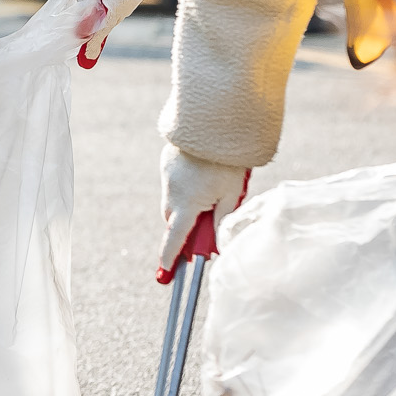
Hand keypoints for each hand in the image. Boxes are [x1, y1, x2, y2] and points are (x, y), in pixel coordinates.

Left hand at [70, 0, 146, 64]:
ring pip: (115, 12)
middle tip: (85, 35)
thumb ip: (85, 8)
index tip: (88, 55)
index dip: (95, 41)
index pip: (105, 27)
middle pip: (110, 20)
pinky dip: (110, 4)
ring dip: (103, 11)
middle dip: (96, 24)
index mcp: (121, 0)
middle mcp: (132, 1)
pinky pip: (120, 4)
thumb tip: (81, 31)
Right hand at [158, 144, 250, 278]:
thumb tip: (217, 243)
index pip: (176, 238)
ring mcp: (167, 178)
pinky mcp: (168, 164)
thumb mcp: (231, 195)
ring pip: (173, 202)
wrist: (213, 125)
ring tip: (208, 195)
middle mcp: (172, 193)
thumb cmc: (226, 163)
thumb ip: (221, 220)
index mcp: (187, 205)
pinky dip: (184, 188)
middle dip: (184, 229)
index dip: (170, 256)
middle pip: (174, 221)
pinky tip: (200, 177)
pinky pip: (174, 184)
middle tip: (202, 231)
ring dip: (185, 207)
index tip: (165, 270)